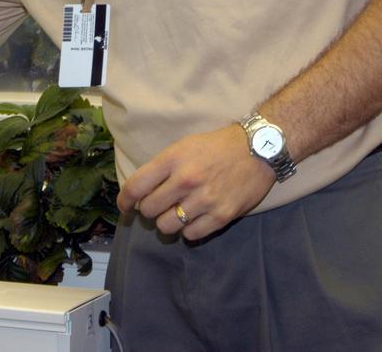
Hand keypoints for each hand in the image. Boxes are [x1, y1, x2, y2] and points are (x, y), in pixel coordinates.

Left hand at [116, 124, 274, 240]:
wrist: (258, 148)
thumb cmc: (217, 146)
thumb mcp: (184, 146)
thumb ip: (162, 168)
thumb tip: (139, 193)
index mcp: (173, 159)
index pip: (136, 187)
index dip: (124, 202)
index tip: (124, 208)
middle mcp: (186, 180)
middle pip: (149, 210)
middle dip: (148, 211)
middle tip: (158, 207)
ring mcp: (204, 200)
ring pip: (167, 227)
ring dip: (167, 223)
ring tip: (176, 214)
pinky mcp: (222, 216)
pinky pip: (191, 235)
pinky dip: (188, 231)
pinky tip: (194, 220)